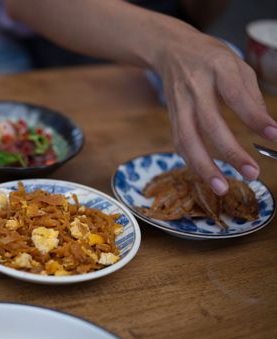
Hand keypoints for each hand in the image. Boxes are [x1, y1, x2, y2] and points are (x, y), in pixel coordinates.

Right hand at [157, 31, 276, 194]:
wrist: (171, 51)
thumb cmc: (210, 58)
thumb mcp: (237, 65)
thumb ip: (250, 95)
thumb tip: (266, 128)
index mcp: (217, 68)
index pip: (236, 95)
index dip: (254, 117)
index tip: (275, 136)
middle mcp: (195, 87)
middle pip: (209, 123)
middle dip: (230, 151)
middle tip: (251, 173)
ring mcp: (179, 103)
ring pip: (187, 139)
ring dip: (203, 166)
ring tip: (221, 188)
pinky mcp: (171, 116)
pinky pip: (180, 143)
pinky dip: (192, 162)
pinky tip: (206, 176)